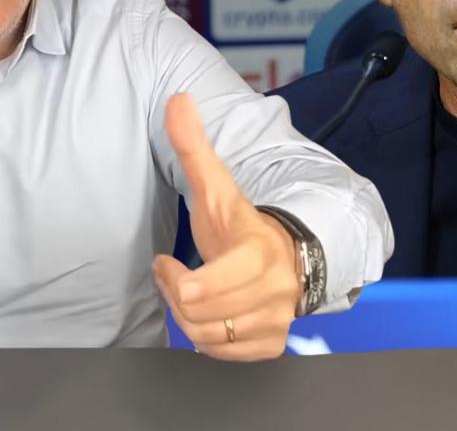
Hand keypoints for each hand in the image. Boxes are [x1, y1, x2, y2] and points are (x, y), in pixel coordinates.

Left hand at [153, 93, 301, 360]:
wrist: (291, 255)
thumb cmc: (243, 225)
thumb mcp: (216, 187)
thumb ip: (194, 145)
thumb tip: (178, 99)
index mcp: (259, 252)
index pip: (213, 283)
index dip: (178, 282)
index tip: (165, 263)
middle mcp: (273, 291)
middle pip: (199, 314)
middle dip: (176, 294)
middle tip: (173, 275)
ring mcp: (274, 321)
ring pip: (208, 338)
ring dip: (187, 317)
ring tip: (189, 292)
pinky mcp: (271, 345)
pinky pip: (223, 356)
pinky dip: (207, 340)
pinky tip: (209, 313)